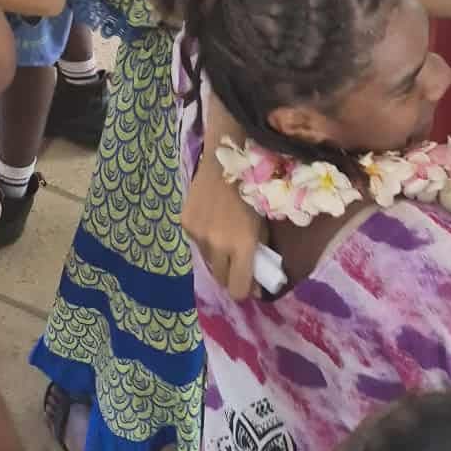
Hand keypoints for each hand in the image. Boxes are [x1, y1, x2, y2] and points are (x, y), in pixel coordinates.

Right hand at [182, 152, 262, 300]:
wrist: (225, 159)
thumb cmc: (254, 190)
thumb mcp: (264, 224)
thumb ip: (260, 252)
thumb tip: (256, 278)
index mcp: (242, 246)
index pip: (238, 289)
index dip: (245, 291)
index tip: (250, 285)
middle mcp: (217, 244)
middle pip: (221, 279)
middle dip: (231, 275)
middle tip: (238, 263)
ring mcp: (198, 234)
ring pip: (208, 260)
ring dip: (217, 256)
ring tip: (224, 237)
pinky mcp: (185, 223)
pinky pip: (197, 243)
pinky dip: (205, 240)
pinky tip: (212, 222)